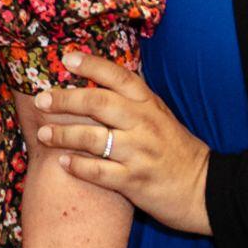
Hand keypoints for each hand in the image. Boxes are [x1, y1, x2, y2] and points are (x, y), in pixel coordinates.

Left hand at [31, 47, 211, 232]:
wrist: (206, 189)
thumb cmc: (176, 151)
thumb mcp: (160, 117)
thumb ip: (133, 101)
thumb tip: (97, 80)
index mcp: (150, 104)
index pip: (119, 76)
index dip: (92, 65)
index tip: (66, 58)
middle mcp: (145, 124)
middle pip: (98, 103)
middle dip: (65, 100)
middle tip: (41, 100)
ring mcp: (139, 152)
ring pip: (93, 137)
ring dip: (63, 134)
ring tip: (43, 134)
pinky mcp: (135, 181)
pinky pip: (99, 171)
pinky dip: (78, 166)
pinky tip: (63, 163)